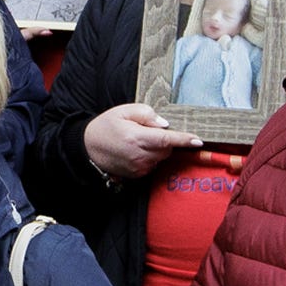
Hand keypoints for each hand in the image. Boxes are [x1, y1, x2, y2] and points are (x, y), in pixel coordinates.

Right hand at [85, 100, 202, 182]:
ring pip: (161, 157)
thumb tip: (164, 124)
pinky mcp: (137, 174)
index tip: (198, 141)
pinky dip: (151, 156)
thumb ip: (146, 114)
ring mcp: (139, 167)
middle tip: (148, 130)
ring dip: (158, 148)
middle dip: (165, 139)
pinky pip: (153, 164)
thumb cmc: (106, 126)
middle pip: (167, 148)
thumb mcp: (124, 111)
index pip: (167, 139)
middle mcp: (140, 155)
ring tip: (139, 140)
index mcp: (137, 138)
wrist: (88, 148)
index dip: (184, 140)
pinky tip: (137, 150)